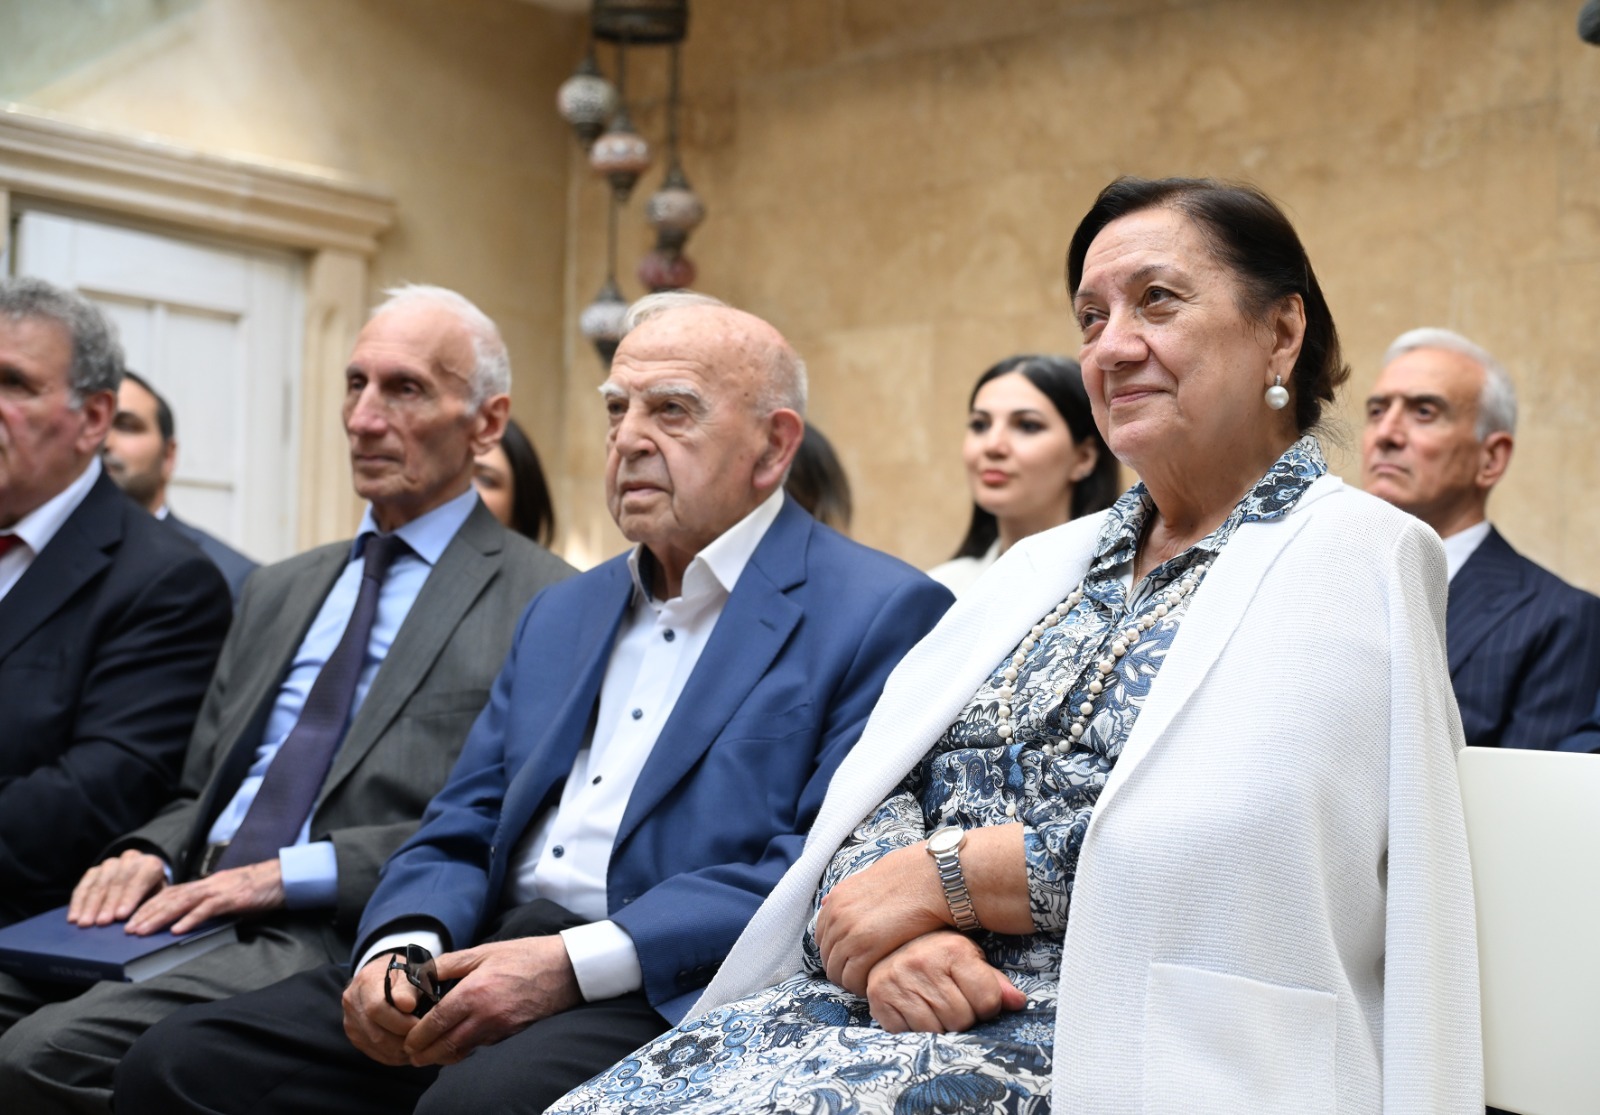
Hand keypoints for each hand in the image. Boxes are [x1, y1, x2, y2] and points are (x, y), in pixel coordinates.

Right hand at [67, 850, 167, 926]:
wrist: (144, 881)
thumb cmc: (152, 895)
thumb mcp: (158, 899)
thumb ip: (149, 907)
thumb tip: (136, 923)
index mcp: (151, 865)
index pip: (138, 880)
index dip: (128, 898)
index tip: (120, 916)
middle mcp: (130, 860)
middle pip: (117, 882)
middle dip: (108, 904)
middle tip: (101, 922)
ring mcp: (110, 864)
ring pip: (98, 884)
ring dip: (90, 905)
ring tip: (85, 923)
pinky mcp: (93, 871)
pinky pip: (83, 886)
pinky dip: (77, 903)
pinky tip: (74, 918)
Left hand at [122, 860, 285, 935]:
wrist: (285, 878)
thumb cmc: (258, 891)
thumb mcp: (229, 899)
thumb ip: (210, 909)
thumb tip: (191, 926)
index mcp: (205, 885)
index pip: (169, 894)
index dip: (148, 906)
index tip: (130, 919)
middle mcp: (207, 885)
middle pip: (169, 898)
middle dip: (145, 914)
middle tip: (126, 930)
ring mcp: (219, 890)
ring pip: (181, 903)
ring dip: (158, 918)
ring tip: (141, 931)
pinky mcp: (233, 898)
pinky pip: (206, 909)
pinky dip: (189, 920)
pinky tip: (175, 931)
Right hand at [343, 953, 423, 1065]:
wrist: (381, 975)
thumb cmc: (400, 972)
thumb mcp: (408, 970)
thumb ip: (408, 987)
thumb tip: (407, 1005)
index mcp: (365, 982)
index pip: (377, 1008)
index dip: (401, 1021)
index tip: (420, 1023)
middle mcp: (352, 1003)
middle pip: (377, 1033)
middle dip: (403, 1039)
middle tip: (424, 1038)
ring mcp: (351, 1023)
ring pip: (376, 1046)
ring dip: (401, 1050)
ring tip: (419, 1044)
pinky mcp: (355, 1037)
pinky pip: (375, 1053)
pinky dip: (394, 1055)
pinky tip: (409, 1049)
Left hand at [399, 937, 581, 1066]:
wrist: (566, 970)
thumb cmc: (524, 956)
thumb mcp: (483, 951)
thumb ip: (448, 964)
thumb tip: (420, 974)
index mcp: (473, 993)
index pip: (434, 1024)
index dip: (416, 1037)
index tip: (407, 1041)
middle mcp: (484, 1016)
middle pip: (444, 1047)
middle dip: (424, 1054)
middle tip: (412, 1055)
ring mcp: (500, 1030)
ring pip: (461, 1053)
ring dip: (442, 1056)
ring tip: (430, 1053)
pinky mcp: (512, 1036)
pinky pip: (481, 1048)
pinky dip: (465, 1050)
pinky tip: (459, 1042)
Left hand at [816, 843, 946, 995]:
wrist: (933, 877)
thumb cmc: (912, 877)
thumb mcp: (872, 877)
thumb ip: (849, 894)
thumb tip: (827, 901)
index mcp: (837, 898)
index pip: (821, 937)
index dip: (836, 953)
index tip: (853, 961)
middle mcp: (837, 915)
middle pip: (827, 957)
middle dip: (843, 970)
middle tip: (863, 978)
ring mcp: (849, 931)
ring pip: (836, 972)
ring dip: (851, 981)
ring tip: (871, 984)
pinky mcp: (865, 946)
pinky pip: (852, 978)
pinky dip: (861, 986)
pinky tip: (877, 985)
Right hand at [866, 931, 1025, 1033]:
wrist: (890, 946)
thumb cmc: (938, 955)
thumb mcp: (970, 959)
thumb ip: (995, 983)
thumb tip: (1019, 1003)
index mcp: (953, 950)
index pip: (988, 1001)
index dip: (987, 1007)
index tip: (977, 999)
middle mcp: (923, 963)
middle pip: (962, 1019)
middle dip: (963, 1019)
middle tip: (953, 1004)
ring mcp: (898, 982)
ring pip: (936, 1031)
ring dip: (940, 1027)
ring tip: (935, 1008)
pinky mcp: (880, 999)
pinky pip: (909, 1034)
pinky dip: (916, 1031)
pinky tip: (915, 1011)